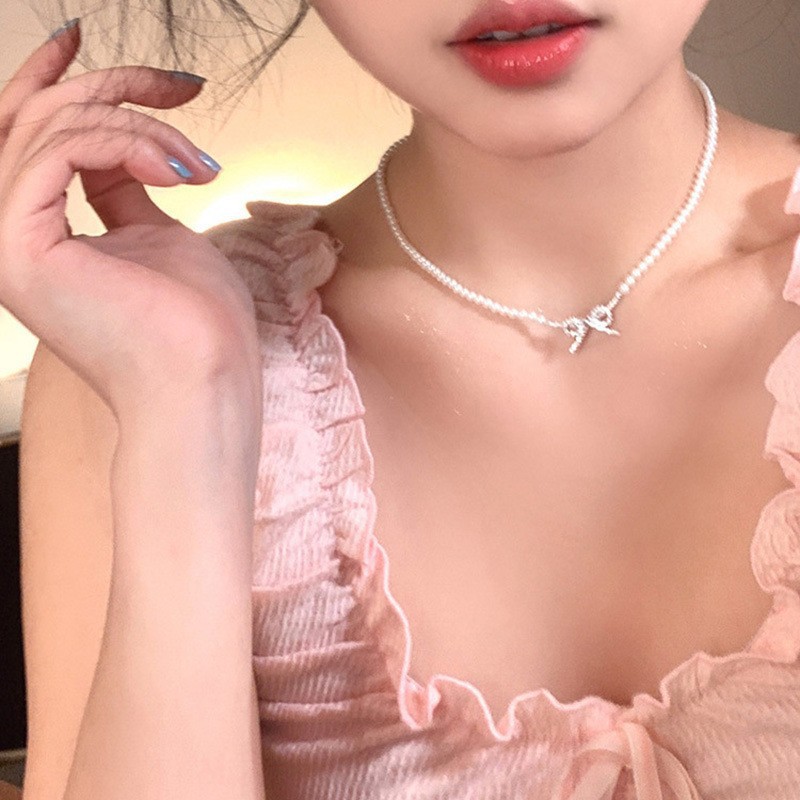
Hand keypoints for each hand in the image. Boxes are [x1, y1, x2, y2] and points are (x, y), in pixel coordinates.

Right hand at [0, 21, 261, 422]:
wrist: (205, 383)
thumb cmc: (196, 326)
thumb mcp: (160, 236)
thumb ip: (123, 190)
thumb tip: (122, 151)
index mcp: (40, 233)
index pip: (26, 136)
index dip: (50, 78)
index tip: (85, 37)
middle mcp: (10, 234)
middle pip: (35, 118)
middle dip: (114, 85)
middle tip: (183, 87)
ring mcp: (6, 244)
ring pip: (50, 128)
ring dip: (138, 125)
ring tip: (198, 162)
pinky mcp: (19, 249)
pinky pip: (58, 151)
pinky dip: (124, 144)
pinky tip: (177, 170)